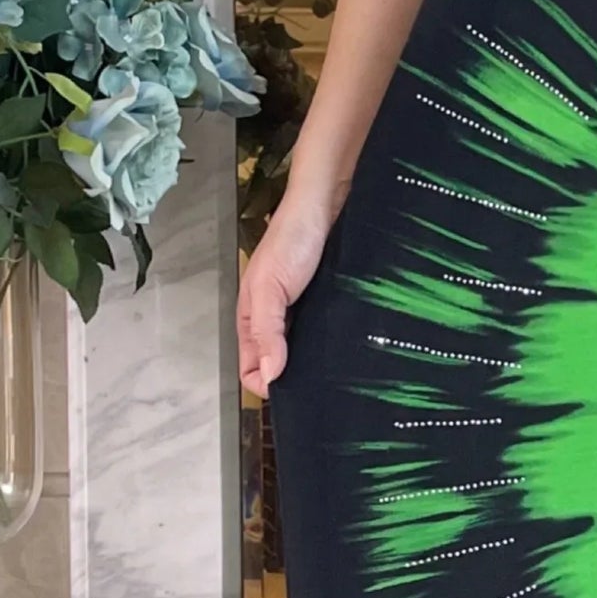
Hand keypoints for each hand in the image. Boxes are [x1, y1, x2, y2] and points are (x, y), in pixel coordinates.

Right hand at [238, 197, 335, 397]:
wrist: (325, 205)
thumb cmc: (292, 239)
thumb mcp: (270, 288)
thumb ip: (266, 330)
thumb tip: (269, 374)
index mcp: (252, 319)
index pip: (251, 369)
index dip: (265, 384)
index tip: (291, 392)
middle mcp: (275, 320)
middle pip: (277, 365)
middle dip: (292, 379)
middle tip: (319, 389)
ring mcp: (302, 314)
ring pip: (302, 353)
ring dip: (315, 364)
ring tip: (336, 373)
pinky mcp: (326, 305)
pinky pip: (325, 335)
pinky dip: (331, 345)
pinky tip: (346, 350)